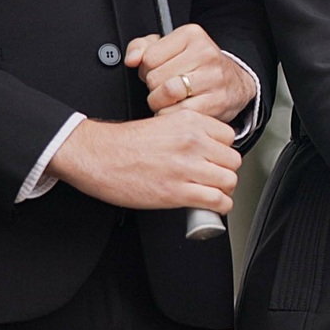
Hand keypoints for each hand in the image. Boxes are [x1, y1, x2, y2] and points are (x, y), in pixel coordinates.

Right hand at [47, 112, 240, 212]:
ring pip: (229, 181)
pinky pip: (217, 201)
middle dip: (225, 171)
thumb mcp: (162, 123)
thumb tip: (206, 147)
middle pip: (233, 160)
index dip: (223, 150)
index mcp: (189, 122)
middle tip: (215, 178)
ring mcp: (187, 168)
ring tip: (214, 193)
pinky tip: (213, 207)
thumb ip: (188, 132)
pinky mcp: (178, 192)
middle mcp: (192, 142)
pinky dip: (219, 207)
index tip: (217, 159)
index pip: (230, 137)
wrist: (97, 156)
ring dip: (224, 190)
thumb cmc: (123, 143)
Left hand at [126, 24, 255, 123]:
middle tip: (164, 88)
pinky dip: (172, 116)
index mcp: (191, 35)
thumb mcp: (170, 48)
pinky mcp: (217, 101)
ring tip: (169, 100)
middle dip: (153, 88)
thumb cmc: (198, 66)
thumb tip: (131, 59)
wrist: (236, 83)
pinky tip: (179, 109)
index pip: (149, 57)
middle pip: (155, 78)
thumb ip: (142, 48)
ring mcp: (214, 78)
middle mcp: (205, 53)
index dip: (146, 69)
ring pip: (167, 95)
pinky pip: (180, 113)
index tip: (159, 72)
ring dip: (160, 104)